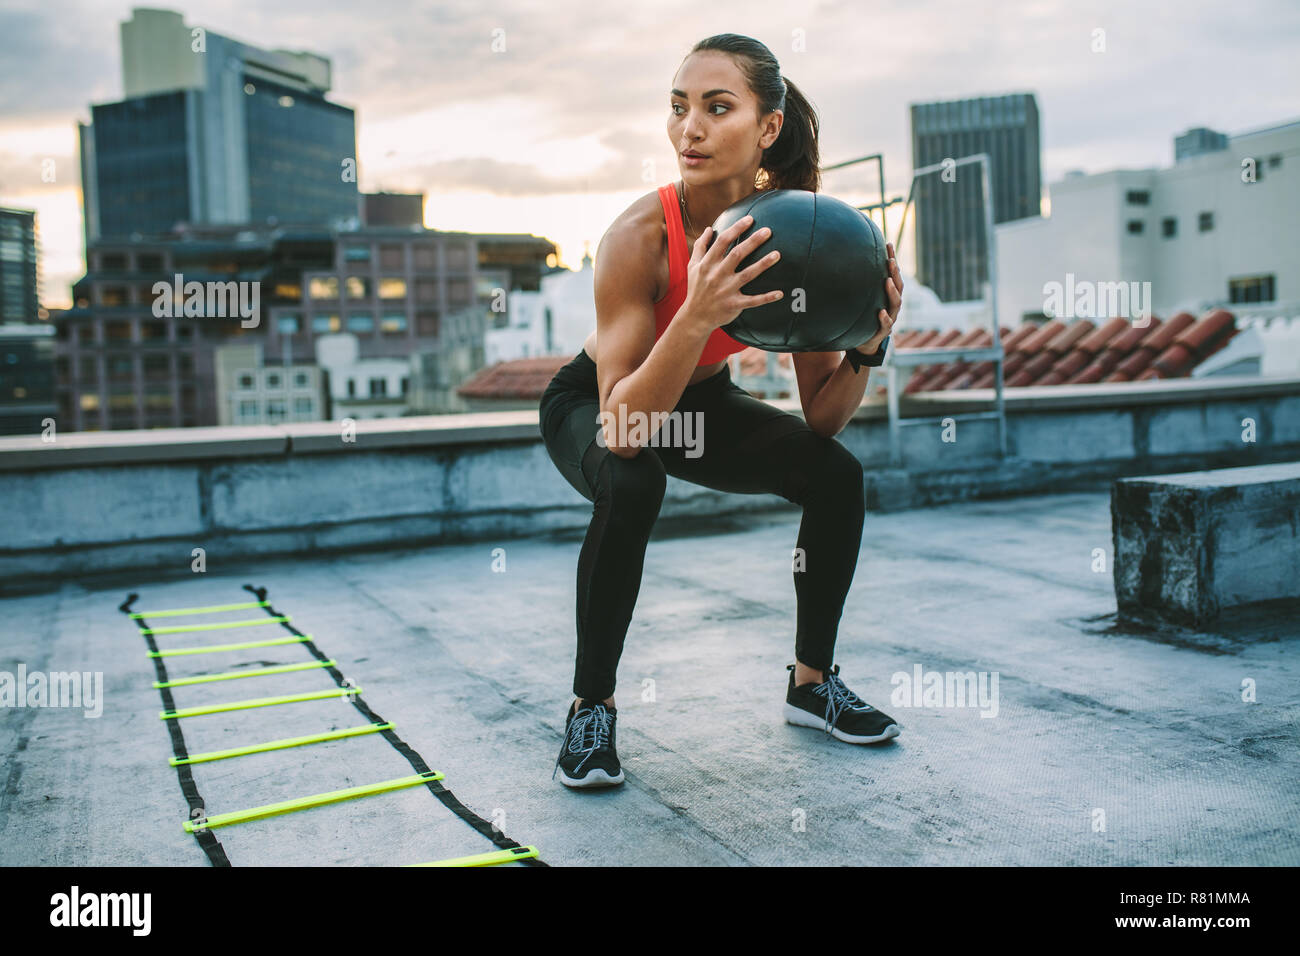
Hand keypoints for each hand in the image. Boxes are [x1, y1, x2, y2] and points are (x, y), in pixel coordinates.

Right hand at [682, 215, 784, 331]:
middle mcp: (717, 275)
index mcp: (708, 264)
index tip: (750, 219)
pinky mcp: (734, 304)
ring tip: (777, 254)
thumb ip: (701, 247)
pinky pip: (753, 301)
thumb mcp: (692, 266)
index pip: (722, 242)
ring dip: (763, 264)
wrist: (695, 317)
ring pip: (748, 275)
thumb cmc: (696, 288)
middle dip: (752, 242)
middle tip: (768, 231)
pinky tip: (780, 293)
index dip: (736, 229)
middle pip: (737, 254)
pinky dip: (766, 298)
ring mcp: (726, 291)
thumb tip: (708, 229)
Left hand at [851, 241, 902, 354]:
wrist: (864, 342)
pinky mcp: (883, 331)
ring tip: (888, 282)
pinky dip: (884, 318)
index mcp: (888, 295)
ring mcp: (890, 318)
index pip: (893, 274)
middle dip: (895, 273)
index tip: (889, 244)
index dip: (892, 259)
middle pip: (898, 286)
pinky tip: (880, 312)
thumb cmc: (864, 317)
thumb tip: (843, 260)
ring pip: (896, 303)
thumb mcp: (862, 299)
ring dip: (893, 292)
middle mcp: (892, 305)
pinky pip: (886, 325)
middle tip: (890, 261)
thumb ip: (859, 283)